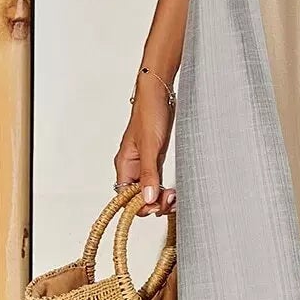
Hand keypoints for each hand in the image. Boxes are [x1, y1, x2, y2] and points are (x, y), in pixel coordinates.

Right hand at [115, 73, 175, 215]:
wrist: (160, 94)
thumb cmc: (150, 113)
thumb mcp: (151, 146)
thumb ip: (148, 173)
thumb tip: (147, 198)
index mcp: (124, 164)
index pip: (125, 197)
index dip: (139, 205)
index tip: (156, 204)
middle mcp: (133, 166)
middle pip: (138, 197)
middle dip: (153, 203)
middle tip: (170, 199)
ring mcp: (145, 163)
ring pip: (149, 190)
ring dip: (161, 197)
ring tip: (175, 196)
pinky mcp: (156, 158)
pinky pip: (158, 180)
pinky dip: (165, 188)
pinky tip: (174, 191)